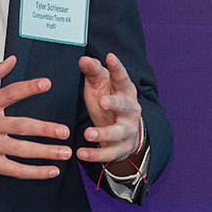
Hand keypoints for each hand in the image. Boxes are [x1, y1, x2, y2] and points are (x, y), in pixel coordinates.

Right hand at [0, 56, 71, 179]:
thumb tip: (10, 60)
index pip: (9, 93)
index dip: (28, 88)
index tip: (46, 84)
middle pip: (21, 126)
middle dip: (45, 129)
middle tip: (64, 131)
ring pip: (21, 150)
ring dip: (45, 152)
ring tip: (64, 151)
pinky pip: (15, 170)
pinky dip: (34, 172)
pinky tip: (49, 171)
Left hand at [76, 53, 142, 170]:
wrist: (124, 130)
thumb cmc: (108, 99)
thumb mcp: (99, 83)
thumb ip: (92, 70)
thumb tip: (83, 59)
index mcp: (125, 90)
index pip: (122, 77)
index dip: (117, 67)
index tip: (110, 56)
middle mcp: (130, 110)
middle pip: (125, 106)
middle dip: (115, 104)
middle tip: (102, 102)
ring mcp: (128, 130)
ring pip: (118, 132)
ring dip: (103, 133)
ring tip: (87, 134)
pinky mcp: (121, 148)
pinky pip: (110, 153)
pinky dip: (96, 155)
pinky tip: (81, 153)